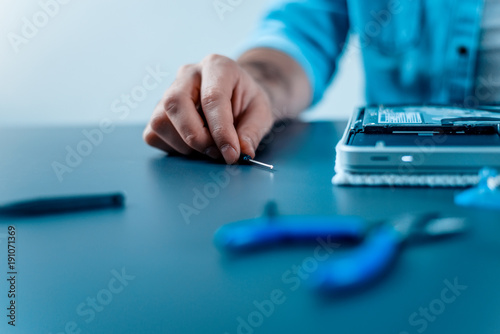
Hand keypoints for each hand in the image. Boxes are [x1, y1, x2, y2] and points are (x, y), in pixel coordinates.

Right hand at [143, 54, 274, 163]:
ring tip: (209, 149)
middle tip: (217, 154)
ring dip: (184, 145)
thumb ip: (252, 132)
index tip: (232, 154)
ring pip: (160, 121)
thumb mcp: (262, 114)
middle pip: (175, 103)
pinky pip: (153, 134)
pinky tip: (193, 147)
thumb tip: (242, 152)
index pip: (212, 98)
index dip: (221, 131)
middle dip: (196, 137)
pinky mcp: (158, 111)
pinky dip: (172, 148)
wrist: (237, 97)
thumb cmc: (248, 103)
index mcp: (217, 66)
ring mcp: (169, 91)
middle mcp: (188, 74)